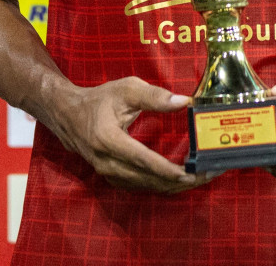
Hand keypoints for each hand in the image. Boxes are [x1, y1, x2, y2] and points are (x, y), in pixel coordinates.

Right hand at [44, 76, 213, 193]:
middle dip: (180, 180)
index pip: (141, 159)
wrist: (67, 115)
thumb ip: (154, 96)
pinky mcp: (113, 178)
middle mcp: (106, 162)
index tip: (188, 172)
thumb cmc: (98, 100)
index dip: (165, 168)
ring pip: (146, 187)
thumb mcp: (125, 89)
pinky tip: (182, 180)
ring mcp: (108, 174)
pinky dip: (163, 185)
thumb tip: (184, 102)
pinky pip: (142, 187)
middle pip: (147, 179)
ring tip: (201, 178)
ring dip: (175, 185)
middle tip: (207, 174)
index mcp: (107, 139)